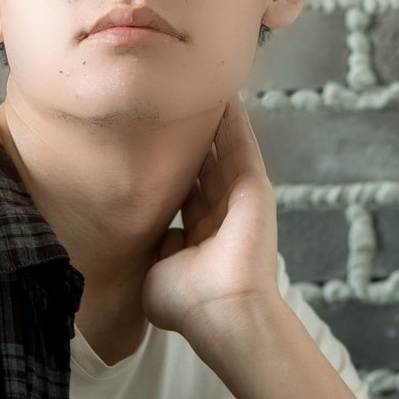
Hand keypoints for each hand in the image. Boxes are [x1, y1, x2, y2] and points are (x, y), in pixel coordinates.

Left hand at [142, 96, 282, 343]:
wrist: (223, 312)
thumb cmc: (188, 304)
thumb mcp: (155, 273)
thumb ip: (150, 249)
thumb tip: (143, 234)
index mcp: (195, 236)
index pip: (179, 192)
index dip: (164, 167)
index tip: (146, 142)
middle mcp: (218, 214)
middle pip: (199, 165)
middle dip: (185, 137)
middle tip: (168, 103)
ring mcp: (239, 200)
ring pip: (221, 150)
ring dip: (210, 121)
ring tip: (195, 87)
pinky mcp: (255, 187)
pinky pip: (241, 146)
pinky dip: (234, 121)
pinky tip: (225, 95)